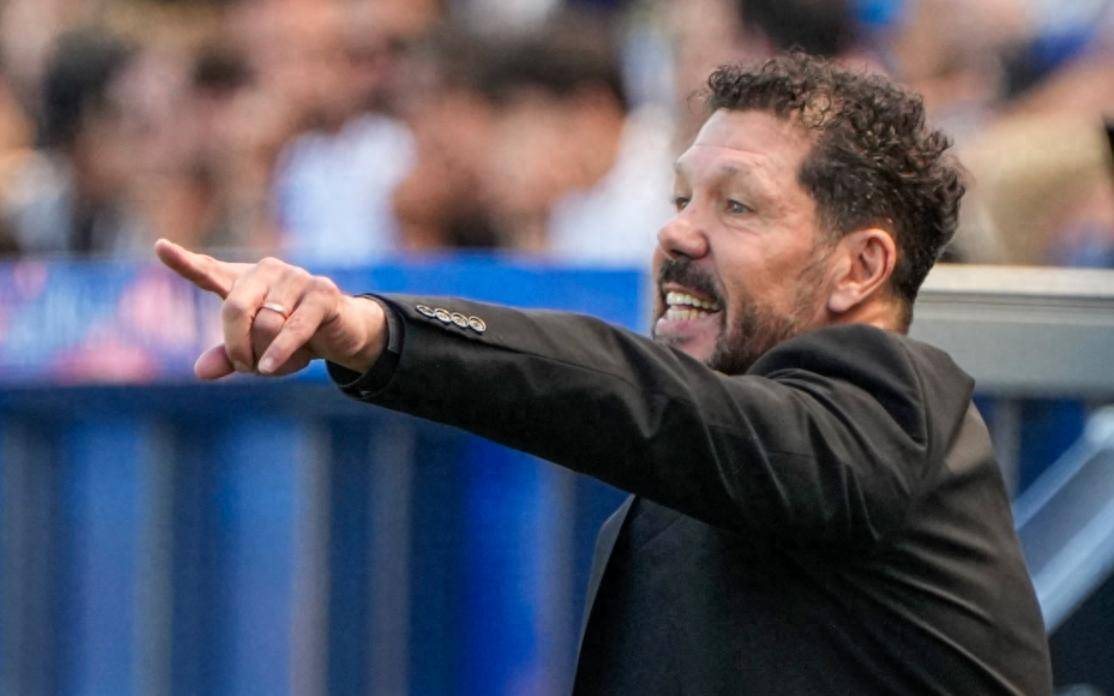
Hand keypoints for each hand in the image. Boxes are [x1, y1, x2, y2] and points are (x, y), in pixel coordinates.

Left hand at [154, 238, 386, 379]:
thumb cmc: (292, 337)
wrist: (342, 333)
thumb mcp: (258, 350)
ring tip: (272, 365)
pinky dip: (280, 352)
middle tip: (245, 367)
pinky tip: (269, 368)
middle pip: (235, 308)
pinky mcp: (322, 292)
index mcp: (244, 281)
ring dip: (265, 354)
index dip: (183, 261)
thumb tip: (200, 372)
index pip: (208, 270)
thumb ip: (228, 357)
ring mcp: (297, 278)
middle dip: (236, 346)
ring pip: (266, 323)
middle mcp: (268, 271)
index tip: (160, 247)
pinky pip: (293, 327)